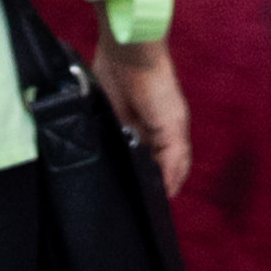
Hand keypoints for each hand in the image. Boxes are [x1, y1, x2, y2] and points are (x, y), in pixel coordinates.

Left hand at [104, 31, 191, 192]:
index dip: (163, 190)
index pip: (169, 172)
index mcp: (168, 139)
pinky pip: (103, 147)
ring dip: (119, 173)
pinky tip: (96, 172)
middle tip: (129, 208)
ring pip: (123, 162)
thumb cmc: (157, 90)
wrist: (127, 58)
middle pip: (144, 169)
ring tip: (110, 197)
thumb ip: (173, 160)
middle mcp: (147, 138)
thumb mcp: (173, 127)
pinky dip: (102, 158)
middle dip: (139, 184)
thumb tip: (168, 193)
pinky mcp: (103, 123)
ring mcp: (124, 131)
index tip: (151, 213)